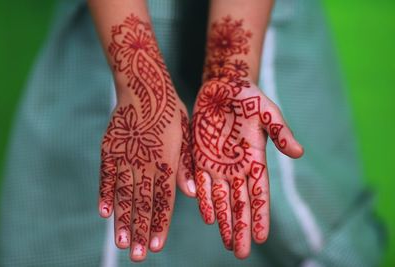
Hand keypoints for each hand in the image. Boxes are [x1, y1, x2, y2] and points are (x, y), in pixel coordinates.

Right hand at [98, 15, 193, 261]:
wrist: (144, 85)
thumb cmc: (171, 111)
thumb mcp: (188, 134)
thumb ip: (187, 165)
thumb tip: (189, 193)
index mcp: (167, 160)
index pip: (163, 199)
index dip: (159, 224)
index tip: (155, 245)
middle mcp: (145, 161)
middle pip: (142, 202)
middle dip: (140, 231)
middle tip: (137, 255)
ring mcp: (125, 155)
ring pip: (124, 194)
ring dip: (122, 220)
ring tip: (120, 242)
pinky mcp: (109, 148)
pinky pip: (106, 175)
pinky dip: (105, 194)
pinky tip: (104, 212)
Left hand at [192, 59, 302, 258]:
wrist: (223, 86)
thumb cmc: (248, 96)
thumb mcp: (268, 111)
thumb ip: (281, 132)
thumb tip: (299, 153)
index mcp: (255, 158)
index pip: (259, 193)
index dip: (259, 215)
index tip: (260, 237)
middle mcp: (237, 167)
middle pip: (239, 203)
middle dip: (240, 227)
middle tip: (240, 252)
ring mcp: (218, 163)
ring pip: (222, 199)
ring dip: (224, 221)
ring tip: (226, 242)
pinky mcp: (201, 157)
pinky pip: (202, 183)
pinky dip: (205, 201)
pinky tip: (208, 217)